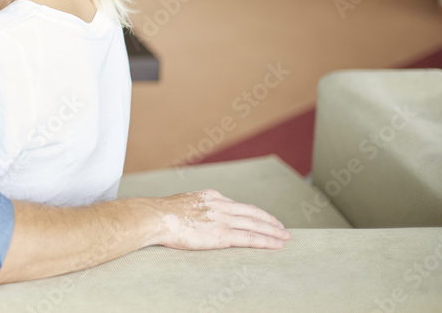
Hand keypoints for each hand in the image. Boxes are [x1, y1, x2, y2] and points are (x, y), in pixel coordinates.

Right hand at [151, 189, 290, 249]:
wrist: (156, 216)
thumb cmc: (161, 213)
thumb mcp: (181, 204)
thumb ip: (193, 209)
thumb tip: (190, 216)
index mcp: (210, 197)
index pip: (237, 205)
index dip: (252, 212)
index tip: (261, 217)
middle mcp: (220, 205)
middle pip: (252, 213)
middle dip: (268, 220)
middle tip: (281, 227)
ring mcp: (222, 219)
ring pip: (255, 224)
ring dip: (273, 231)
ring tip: (285, 237)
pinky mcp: (222, 235)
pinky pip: (250, 238)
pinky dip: (266, 241)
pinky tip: (276, 244)